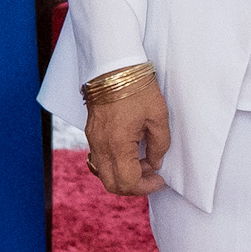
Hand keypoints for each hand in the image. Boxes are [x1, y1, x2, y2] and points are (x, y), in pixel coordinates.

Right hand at [84, 74, 172, 198]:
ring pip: (104, 173)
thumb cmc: (137, 87)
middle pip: (112, 184)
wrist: (113, 65)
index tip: (160, 179)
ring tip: (143, 160)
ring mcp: (93, 139)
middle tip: (152, 175)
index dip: (147, 186)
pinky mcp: (91, 132)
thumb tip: (155, 163)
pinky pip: (99, 159)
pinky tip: (129, 152)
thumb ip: (159, 145)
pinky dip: (114, 164)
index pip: (128, 182)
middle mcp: (101, 146)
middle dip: (134, 186)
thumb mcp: (158, 116)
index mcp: (118, 144)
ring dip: (123, 175)